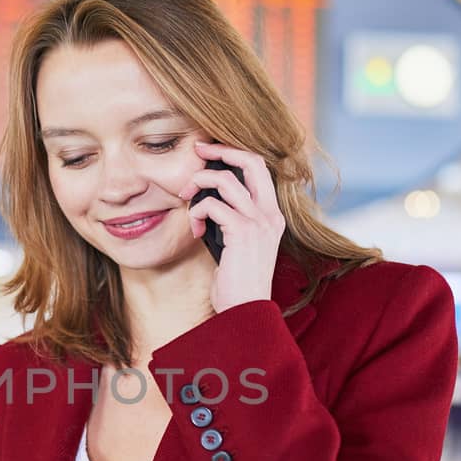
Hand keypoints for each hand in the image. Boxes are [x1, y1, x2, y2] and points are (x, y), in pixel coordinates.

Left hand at [178, 141, 285, 313]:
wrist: (245, 310)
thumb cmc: (237, 280)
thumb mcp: (238, 242)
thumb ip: (232, 217)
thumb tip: (206, 195)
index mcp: (273, 214)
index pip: (259, 167)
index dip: (233, 153)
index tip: (209, 152)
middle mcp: (270, 214)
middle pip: (250, 160)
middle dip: (219, 151)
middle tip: (196, 152)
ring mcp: (259, 222)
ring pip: (224, 180)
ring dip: (198, 184)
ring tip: (187, 199)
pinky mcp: (242, 232)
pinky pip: (211, 204)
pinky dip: (196, 212)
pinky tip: (194, 228)